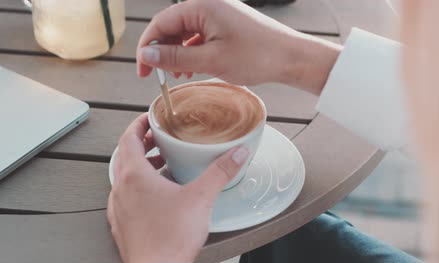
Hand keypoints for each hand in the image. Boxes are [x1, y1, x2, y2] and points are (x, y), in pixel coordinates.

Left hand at [107, 114, 248, 262]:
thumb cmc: (172, 236)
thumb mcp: (201, 198)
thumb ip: (220, 172)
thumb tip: (238, 153)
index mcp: (134, 176)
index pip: (128, 139)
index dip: (138, 125)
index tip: (150, 118)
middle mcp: (121, 190)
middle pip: (125, 157)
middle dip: (143, 145)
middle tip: (160, 140)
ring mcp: (119, 209)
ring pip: (124, 178)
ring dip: (141, 167)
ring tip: (164, 166)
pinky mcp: (122, 226)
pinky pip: (126, 198)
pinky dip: (138, 189)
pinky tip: (157, 197)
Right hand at [136, 0, 341, 94]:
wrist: (292, 58)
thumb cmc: (258, 56)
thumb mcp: (210, 60)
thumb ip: (174, 57)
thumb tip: (147, 56)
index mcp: (202, 5)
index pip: (161, 23)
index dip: (147, 48)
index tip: (143, 71)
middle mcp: (209, 4)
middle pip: (172, 26)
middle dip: (162, 51)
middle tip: (157, 76)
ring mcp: (220, 13)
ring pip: (186, 32)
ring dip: (177, 54)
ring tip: (177, 76)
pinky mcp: (228, 24)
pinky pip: (201, 35)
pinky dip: (193, 52)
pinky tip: (192, 69)